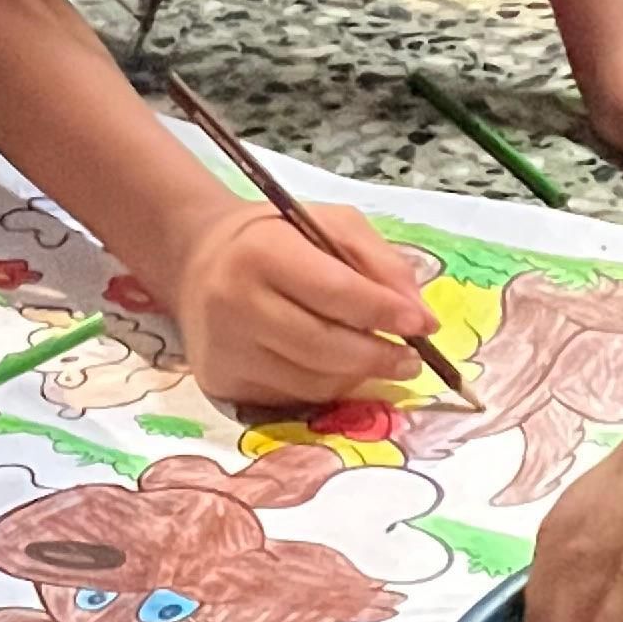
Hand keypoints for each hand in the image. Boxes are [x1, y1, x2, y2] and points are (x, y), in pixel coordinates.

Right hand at [174, 200, 436, 409]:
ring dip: (357, 376)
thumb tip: (419, 314)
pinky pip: (290, 397)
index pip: (334, 290)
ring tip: (381, 361)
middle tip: (413, 359)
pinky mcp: (221, 381)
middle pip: (323, 345)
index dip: (383, 311)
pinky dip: (326, 388)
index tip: (424, 324)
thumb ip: (379, 260)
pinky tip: (338, 369)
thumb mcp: (329, 224)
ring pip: (311, 381)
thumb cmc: (276, 239)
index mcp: (261, 250)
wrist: (199, 263)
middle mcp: (234, 301)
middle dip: (378, 356)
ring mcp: (224, 348)